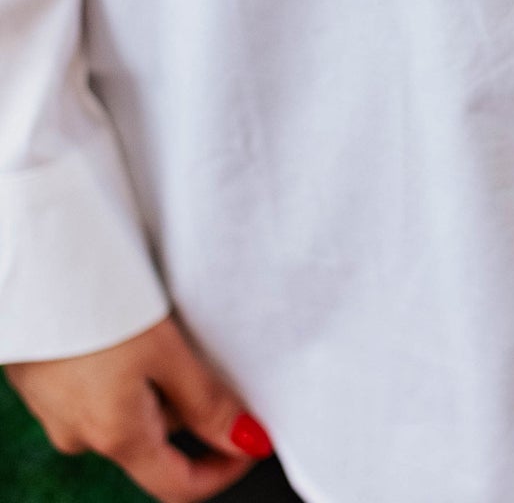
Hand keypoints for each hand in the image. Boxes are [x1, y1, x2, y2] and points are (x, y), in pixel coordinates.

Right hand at [3, 308, 274, 501]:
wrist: (33, 262)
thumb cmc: (99, 301)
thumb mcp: (166, 350)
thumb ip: (206, 402)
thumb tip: (247, 443)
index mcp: (117, 436)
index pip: (178, 486)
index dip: (223, 470)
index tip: (252, 441)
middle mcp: (81, 435)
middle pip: (153, 440)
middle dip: (186, 405)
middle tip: (203, 348)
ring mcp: (56, 411)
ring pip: (124, 410)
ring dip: (151, 380)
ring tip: (160, 323)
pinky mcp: (43, 382)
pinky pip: (94, 389)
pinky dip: (120, 367)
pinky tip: (124, 323)